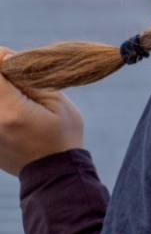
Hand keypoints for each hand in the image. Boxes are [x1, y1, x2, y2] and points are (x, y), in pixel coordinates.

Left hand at [0, 48, 83, 175]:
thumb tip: (6, 60)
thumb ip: (30, 79)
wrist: (54, 173)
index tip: (14, 60)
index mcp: (11, 111)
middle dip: (3, 76)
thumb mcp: (56, 101)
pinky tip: (16, 111)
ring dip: (3, 92)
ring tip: (21, 97)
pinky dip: (3, 105)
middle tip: (19, 79)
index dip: (2, 60)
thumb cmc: (62, 134)